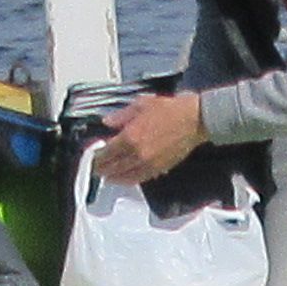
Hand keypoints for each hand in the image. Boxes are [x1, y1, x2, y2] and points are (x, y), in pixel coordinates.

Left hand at [88, 89, 211, 186]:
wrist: (193, 120)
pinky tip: (126, 179)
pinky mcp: (160, 168)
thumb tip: (107, 123)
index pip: (107, 153)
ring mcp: (149, 164)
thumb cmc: (169, 109)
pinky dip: (130, 180)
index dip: (98, 157)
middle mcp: (137, 154)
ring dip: (115, 178)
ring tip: (108, 178)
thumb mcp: (140, 105)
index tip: (93, 157)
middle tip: (96, 170)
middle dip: (103, 169)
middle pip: (114, 167)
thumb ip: (121, 116)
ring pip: (126, 176)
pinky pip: (141, 178)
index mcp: (129, 137)